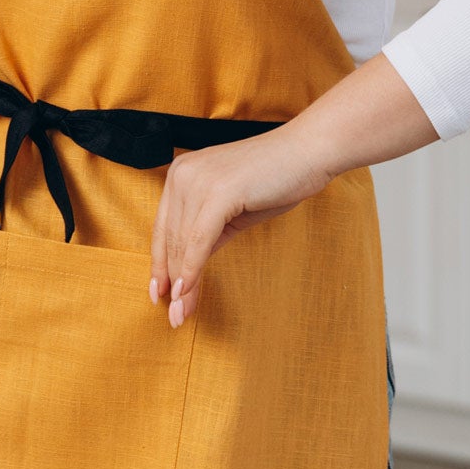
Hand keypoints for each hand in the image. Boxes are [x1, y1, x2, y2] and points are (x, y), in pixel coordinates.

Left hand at [148, 128, 331, 328]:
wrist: (308, 152)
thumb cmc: (276, 179)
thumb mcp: (231, 212)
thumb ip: (207, 236)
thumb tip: (187, 272)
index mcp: (181, 174)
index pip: (164, 228)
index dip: (160, 264)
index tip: (160, 294)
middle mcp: (182, 174)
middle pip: (169, 238)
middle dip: (170, 281)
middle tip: (173, 316)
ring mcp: (198, 181)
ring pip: (182, 243)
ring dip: (181, 283)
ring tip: (181, 314)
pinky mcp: (218, 192)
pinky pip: (199, 240)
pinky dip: (193, 269)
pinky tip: (188, 292)